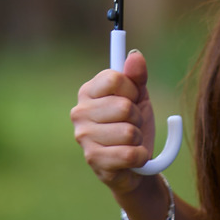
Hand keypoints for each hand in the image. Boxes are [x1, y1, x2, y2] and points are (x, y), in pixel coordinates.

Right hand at [71, 50, 155, 194]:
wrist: (135, 164)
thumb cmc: (134, 125)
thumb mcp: (139, 97)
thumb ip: (137, 76)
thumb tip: (135, 55)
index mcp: (88, 91)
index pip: (115, 78)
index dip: (132, 89)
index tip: (133, 98)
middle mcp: (80, 112)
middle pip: (124, 107)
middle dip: (137, 117)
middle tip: (132, 124)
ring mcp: (83, 136)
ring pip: (129, 131)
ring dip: (138, 138)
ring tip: (130, 142)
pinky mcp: (93, 159)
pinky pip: (129, 153)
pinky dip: (139, 156)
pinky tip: (131, 158)